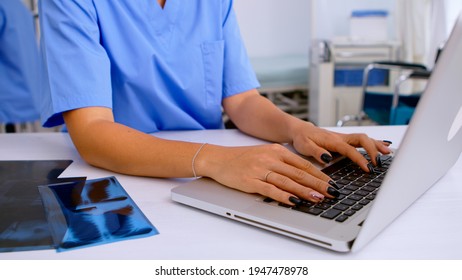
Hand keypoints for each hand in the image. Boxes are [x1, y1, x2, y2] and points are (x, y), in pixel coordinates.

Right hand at [198, 144, 341, 205]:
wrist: (218, 159)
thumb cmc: (242, 158)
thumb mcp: (265, 154)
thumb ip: (283, 162)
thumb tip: (304, 174)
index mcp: (276, 150)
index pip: (303, 164)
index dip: (320, 175)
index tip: (332, 183)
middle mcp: (270, 158)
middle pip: (299, 173)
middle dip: (318, 184)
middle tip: (332, 193)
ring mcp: (260, 170)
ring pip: (287, 181)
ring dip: (304, 191)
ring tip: (318, 199)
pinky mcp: (250, 181)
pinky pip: (270, 190)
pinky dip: (284, 196)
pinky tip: (294, 201)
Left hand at [290, 122, 391, 171]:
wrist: (299, 130)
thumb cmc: (302, 138)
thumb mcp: (304, 146)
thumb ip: (316, 152)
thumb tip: (327, 158)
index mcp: (332, 140)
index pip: (350, 150)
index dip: (360, 159)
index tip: (368, 168)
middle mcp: (340, 137)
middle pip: (362, 140)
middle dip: (373, 150)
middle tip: (379, 163)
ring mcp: (343, 138)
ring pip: (364, 139)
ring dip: (377, 145)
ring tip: (388, 153)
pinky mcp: (344, 140)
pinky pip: (362, 140)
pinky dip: (374, 142)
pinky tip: (384, 145)